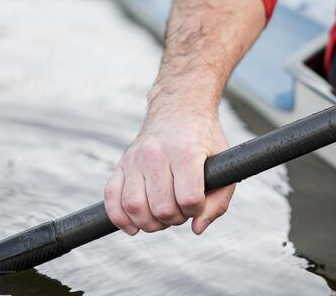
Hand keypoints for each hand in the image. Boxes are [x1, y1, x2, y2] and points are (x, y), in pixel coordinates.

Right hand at [104, 111, 234, 234]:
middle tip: (181, 209)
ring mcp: (135, 159)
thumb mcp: (223, 164)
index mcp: (185, 152)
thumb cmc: (204, 139)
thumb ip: (219, 201)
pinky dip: (120, 218)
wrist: (179, 108)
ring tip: (162, 216)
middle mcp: (156, 154)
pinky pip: (112, 197)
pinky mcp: (121, 164)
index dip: (196, 209)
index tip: (198, 201)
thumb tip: (196, 228)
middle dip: (175, 218)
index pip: (188, 199)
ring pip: (134, 206)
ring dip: (150, 223)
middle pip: (162, 208)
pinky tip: (133, 226)